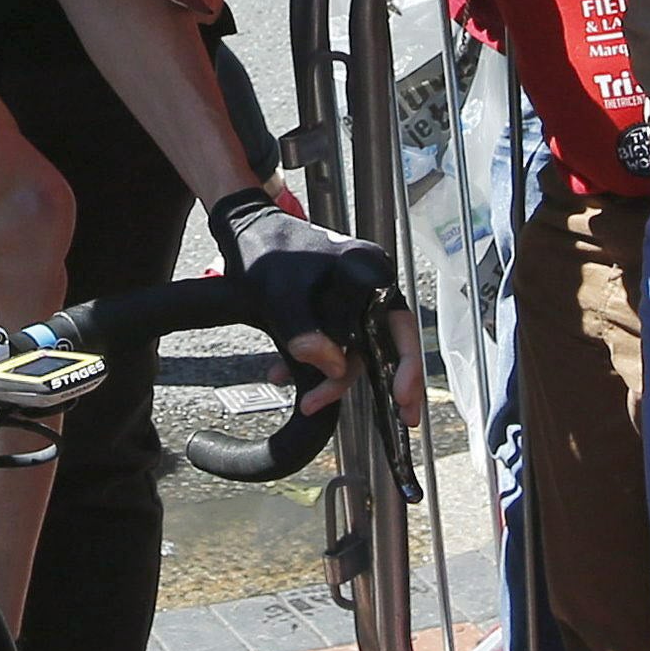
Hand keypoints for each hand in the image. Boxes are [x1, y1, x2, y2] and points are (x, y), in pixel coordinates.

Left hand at [209, 189, 424, 416]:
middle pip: (385, 342)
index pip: (400, 327)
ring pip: (356, 347)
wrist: (242, 229)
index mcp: (369, 273)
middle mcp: (370, 284)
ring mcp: (355, 294)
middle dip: (377, 383)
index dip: (407, 366)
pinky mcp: (336, 304)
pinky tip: (285, 372)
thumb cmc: (264, 250)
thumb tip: (334, 369)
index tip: (403, 399)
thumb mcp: (279, 296)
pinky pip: (336, 340)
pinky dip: (315, 361)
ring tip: (307, 399)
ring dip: (330, 376)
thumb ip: (305, 334)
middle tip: (397, 421)